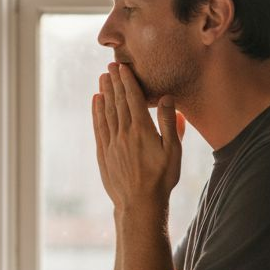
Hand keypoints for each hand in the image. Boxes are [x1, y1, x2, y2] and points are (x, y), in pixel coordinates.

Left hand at [91, 62, 183, 209]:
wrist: (139, 204)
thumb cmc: (161, 179)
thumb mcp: (173, 151)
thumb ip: (171, 124)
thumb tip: (167, 99)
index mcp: (142, 129)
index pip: (133, 98)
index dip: (127, 81)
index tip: (122, 66)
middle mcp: (124, 133)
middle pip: (118, 101)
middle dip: (114, 82)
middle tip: (110, 66)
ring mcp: (112, 143)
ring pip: (106, 112)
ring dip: (105, 93)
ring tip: (102, 78)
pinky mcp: (104, 153)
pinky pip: (99, 127)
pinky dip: (97, 112)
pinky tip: (96, 102)